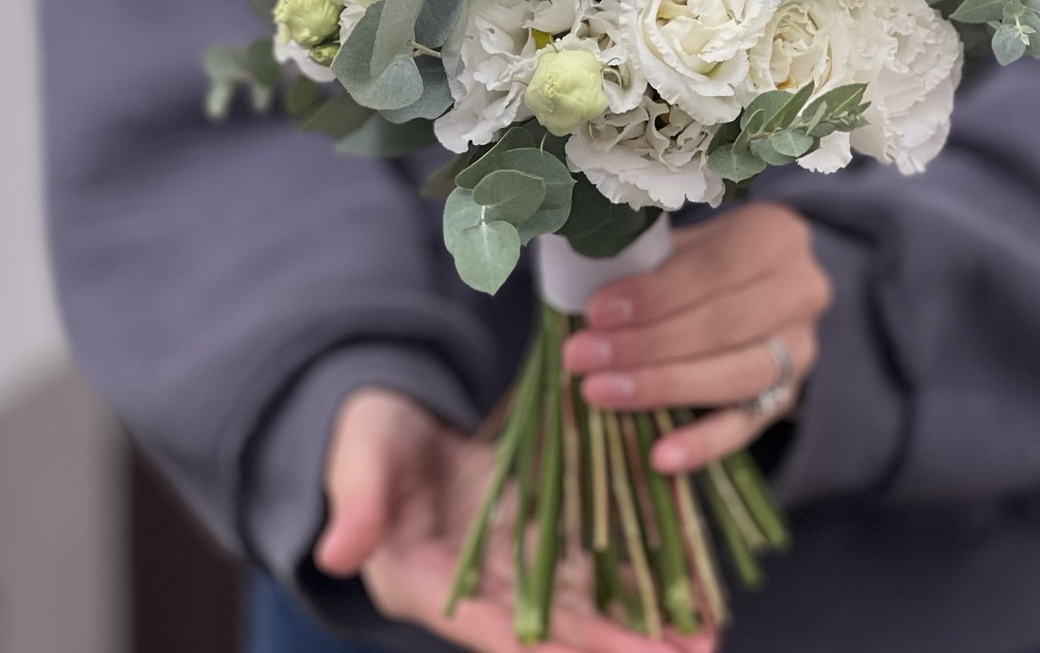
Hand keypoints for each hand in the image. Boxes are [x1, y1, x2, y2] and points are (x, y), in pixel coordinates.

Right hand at [314, 388, 712, 652]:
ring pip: (580, 598)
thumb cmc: (365, 436)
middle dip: (623, 642)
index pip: (501, 627)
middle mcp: (474, 586)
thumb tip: (336, 552)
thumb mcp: (359, 460)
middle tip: (692, 649)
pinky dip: (627, 570)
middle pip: (555, 626)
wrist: (384, 412)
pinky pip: (584, 556)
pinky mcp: (527, 529)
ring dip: (638, 617)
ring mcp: (504, 560)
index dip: (566, 644)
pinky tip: (675, 579)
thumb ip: (358, 505)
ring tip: (703, 630)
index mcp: (425, 584)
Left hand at [562, 203, 831, 474]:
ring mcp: (800, 349)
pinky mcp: (788, 395)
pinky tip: (661, 457)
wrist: (757, 282)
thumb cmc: (704, 257)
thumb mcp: (685, 241)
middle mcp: (801, 291)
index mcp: (774, 236)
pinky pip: (746, 426)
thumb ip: (650, 262)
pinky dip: (703, 443)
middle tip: (583, 355)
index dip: (655, 294)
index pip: (713, 268)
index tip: (597, 311)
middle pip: (721, 325)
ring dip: (662, 387)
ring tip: (600, 392)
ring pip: (734, 376)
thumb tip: (585, 294)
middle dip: (646, 344)